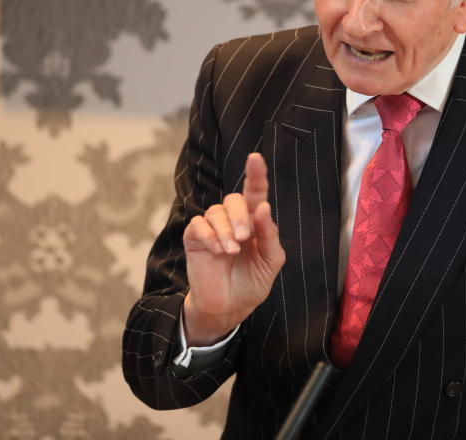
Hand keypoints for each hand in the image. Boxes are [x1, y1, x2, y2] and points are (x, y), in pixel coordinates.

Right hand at [182, 153, 285, 345]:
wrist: (229, 307)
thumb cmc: (252, 281)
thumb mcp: (270, 261)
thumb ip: (269, 235)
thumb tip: (264, 208)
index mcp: (255, 221)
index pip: (256, 192)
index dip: (256, 173)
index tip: (255, 157)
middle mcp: (233, 219)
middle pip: (234, 199)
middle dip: (240, 216)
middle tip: (244, 238)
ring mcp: (213, 227)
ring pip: (216, 211)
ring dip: (225, 229)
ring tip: (231, 251)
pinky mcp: (195, 238)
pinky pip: (199, 225)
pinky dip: (210, 236)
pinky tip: (218, 251)